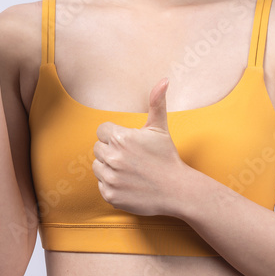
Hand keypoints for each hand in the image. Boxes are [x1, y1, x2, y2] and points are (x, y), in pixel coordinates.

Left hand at [92, 78, 187, 216]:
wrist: (177, 191)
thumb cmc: (167, 157)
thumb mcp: (160, 129)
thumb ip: (156, 102)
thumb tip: (164, 79)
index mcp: (121, 138)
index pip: (101, 131)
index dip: (114, 135)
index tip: (129, 143)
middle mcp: (113, 158)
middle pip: (97, 149)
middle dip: (111, 151)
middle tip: (131, 158)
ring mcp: (111, 178)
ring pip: (97, 167)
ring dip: (109, 168)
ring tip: (130, 170)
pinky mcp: (110, 195)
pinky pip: (101, 185)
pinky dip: (112, 185)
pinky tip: (129, 183)